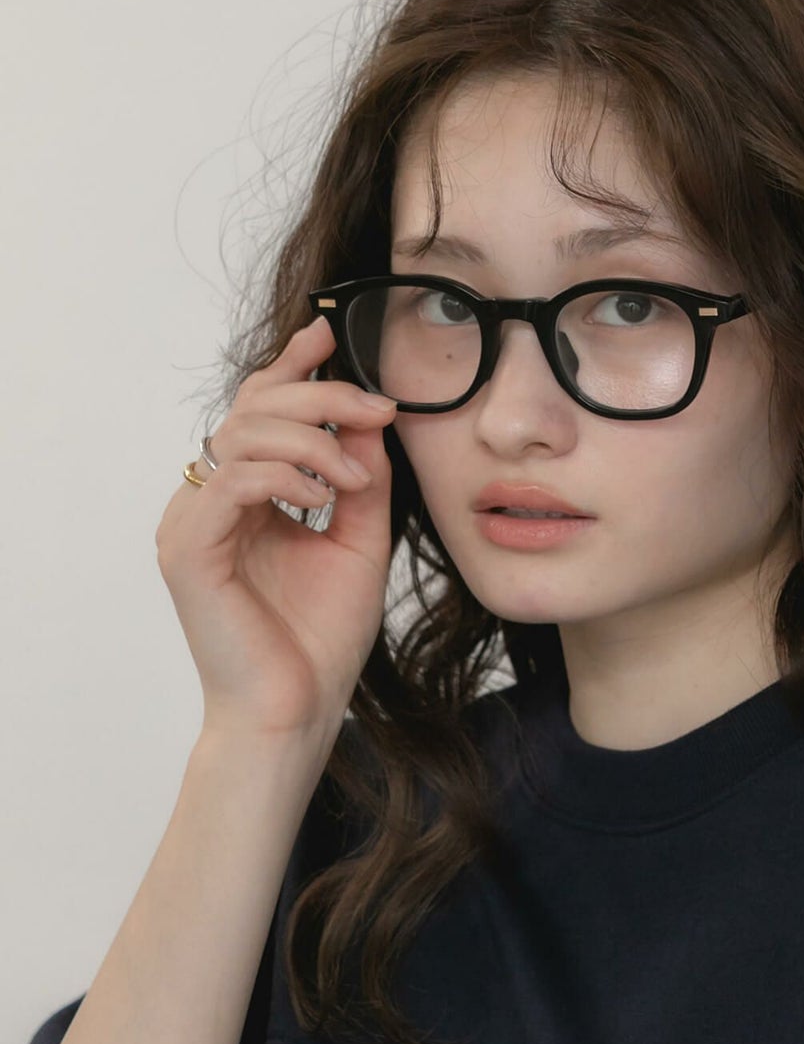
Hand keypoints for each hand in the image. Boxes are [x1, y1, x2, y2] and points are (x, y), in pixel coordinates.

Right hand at [155, 317, 400, 738]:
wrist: (297, 711)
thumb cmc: (320, 638)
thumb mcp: (359, 542)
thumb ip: (362, 481)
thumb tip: (372, 418)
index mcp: (246, 496)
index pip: (261, 411)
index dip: (292, 366)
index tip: (332, 332)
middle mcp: (210, 500)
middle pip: (251, 409)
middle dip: (319, 395)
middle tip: (376, 406)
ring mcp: (192, 522)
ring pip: (241, 435)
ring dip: (311, 439)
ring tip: (355, 474)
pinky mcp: (187, 549)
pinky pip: (231, 481)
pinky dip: (283, 475)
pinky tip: (323, 494)